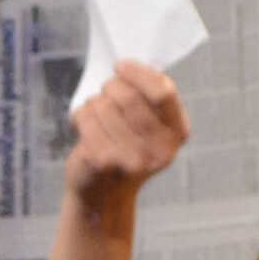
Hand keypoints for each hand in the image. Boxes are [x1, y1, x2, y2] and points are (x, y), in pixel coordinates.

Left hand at [66, 56, 188, 202]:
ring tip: (97, 113)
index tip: (120, 66)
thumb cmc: (126, 145)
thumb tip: (139, 65)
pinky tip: (85, 126)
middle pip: (129, 97)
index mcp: (177, 133)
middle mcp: (161, 150)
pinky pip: (86, 118)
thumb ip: (150, 95)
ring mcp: (133, 159)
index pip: (163, 92)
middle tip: (106, 91)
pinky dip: (81, 115)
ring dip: (95, 102)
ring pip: (104, 105)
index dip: (138, 73)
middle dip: (111, 86)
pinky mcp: (104, 162)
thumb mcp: (150, 123)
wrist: (105, 194)